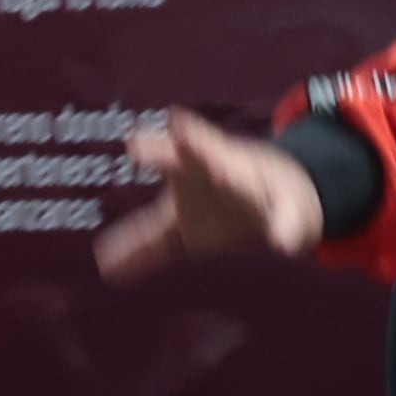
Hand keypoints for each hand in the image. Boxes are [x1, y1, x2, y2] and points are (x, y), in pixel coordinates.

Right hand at [94, 109, 324, 285]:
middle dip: (156, 154)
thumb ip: (287, 224)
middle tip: (137, 146)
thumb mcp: (291, 206)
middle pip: (170, 165)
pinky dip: (134, 259)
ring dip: (131, 236)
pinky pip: (155, 248)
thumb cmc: (279, 192)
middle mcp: (194, 178)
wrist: (274, 200)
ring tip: (104, 254)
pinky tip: (111, 273)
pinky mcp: (182, 233)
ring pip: (153, 222)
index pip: (207, 148)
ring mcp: (183, 208)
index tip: (177, 122)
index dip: (193, 137)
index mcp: (225, 163)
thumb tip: (284, 244)